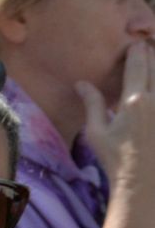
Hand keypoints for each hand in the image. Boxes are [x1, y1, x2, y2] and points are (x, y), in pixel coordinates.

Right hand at [78, 40, 154, 190]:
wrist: (144, 184)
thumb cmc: (116, 160)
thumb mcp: (97, 133)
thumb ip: (92, 104)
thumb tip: (81, 83)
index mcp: (134, 101)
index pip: (138, 65)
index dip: (137, 51)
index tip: (136, 43)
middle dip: (152, 56)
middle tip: (148, 50)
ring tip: (152, 69)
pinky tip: (154, 91)